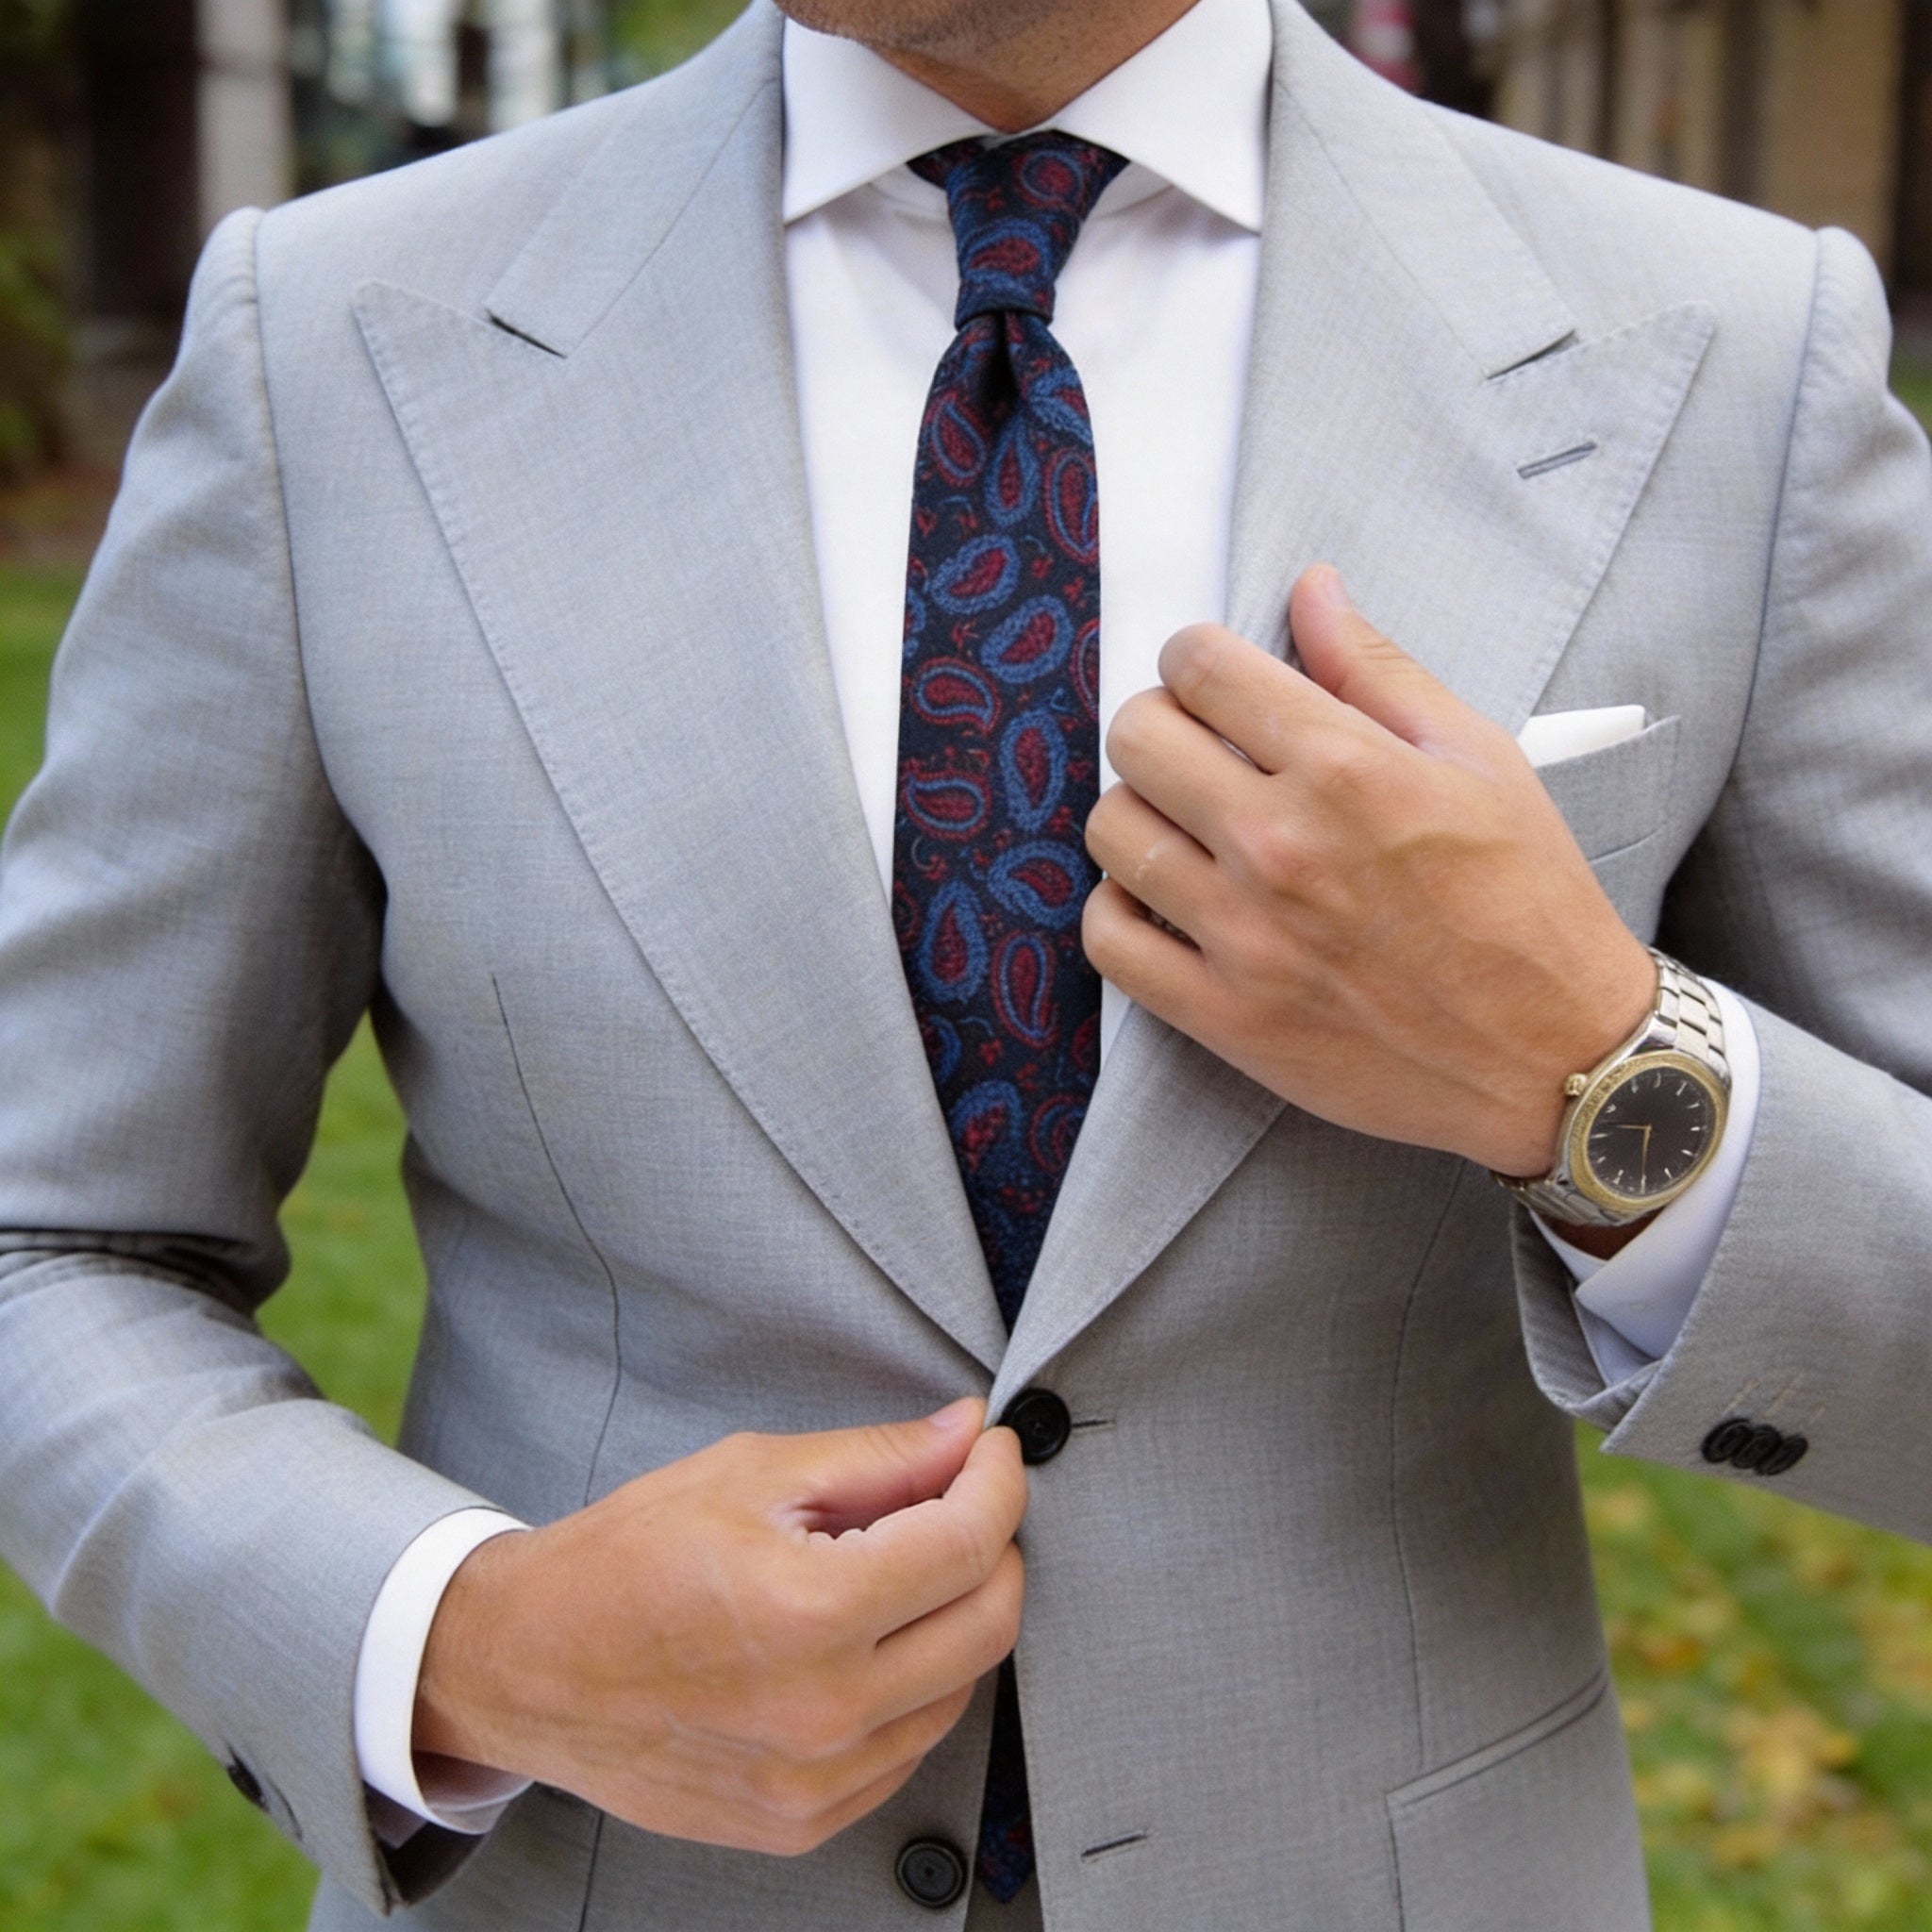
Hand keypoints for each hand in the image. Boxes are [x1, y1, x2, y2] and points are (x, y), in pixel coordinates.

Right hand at [413, 1399, 1025, 1854]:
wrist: (528, 1666)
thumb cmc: (625, 1559)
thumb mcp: (749, 1473)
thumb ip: (876, 1458)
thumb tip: (966, 1434)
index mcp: (810, 1610)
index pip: (968, 1542)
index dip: (998, 1481)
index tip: (992, 1451)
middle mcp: (825, 1710)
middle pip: (990, 1623)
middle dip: (995, 1545)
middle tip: (961, 1499)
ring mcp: (815, 1781)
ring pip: (960, 1689)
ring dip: (956, 1617)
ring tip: (898, 1568)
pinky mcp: (802, 1821)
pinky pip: (909, 1748)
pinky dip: (914, 1686)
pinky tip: (867, 1640)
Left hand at [1083, 565, 1655, 1179]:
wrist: (1556, 1056)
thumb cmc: (1528, 901)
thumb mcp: (1478, 758)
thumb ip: (1377, 669)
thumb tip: (1310, 588)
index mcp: (1346, 769)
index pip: (1201, 667)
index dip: (1196, 657)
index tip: (1212, 678)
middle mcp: (1281, 846)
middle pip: (1137, 738)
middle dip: (1159, 723)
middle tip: (1196, 747)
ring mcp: (1245, 937)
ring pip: (1111, 831)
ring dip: (1138, 812)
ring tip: (1185, 826)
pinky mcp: (1225, 1016)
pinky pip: (1109, 940)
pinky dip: (1120, 909)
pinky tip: (1165, 899)